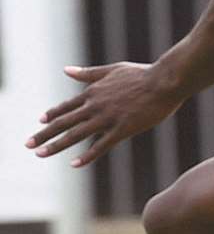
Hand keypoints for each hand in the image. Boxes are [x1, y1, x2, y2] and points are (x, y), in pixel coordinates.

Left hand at [25, 62, 184, 166]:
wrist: (165, 80)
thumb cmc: (143, 74)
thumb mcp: (112, 69)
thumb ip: (89, 73)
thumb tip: (66, 70)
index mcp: (94, 91)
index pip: (67, 106)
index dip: (52, 115)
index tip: (40, 122)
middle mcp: (95, 105)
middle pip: (64, 122)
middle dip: (43, 134)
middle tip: (28, 144)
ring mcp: (107, 118)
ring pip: (76, 134)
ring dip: (55, 145)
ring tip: (40, 154)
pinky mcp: (122, 129)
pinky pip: (100, 145)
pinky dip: (86, 155)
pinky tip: (74, 164)